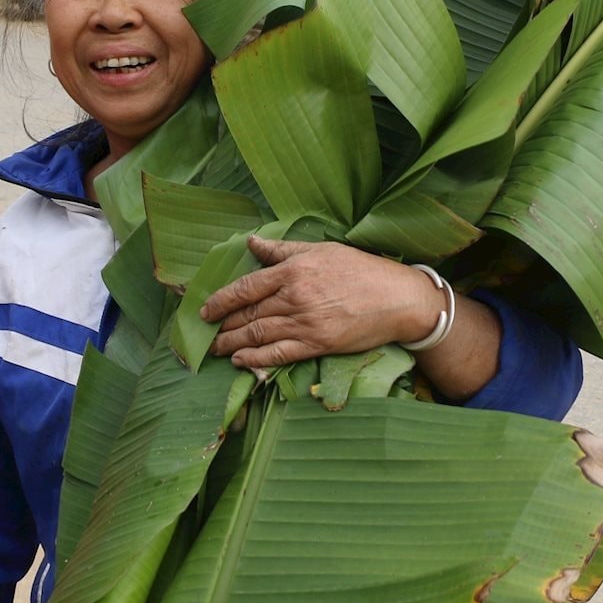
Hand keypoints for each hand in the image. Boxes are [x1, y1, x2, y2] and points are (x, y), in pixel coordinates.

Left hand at [201, 237, 443, 368]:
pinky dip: (255, 359)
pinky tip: (239, 360)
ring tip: (215, 349)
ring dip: (231, 343)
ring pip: (258, 335)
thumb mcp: (321, 250)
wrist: (398, 298)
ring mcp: (306, 323)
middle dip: (222, 325)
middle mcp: (295, 298)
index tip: (205, 310)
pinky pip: (279, 355)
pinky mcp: (317, 345)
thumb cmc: (361, 270)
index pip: (246, 288)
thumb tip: (251, 242)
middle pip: (248, 314)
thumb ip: (282, 250)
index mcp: (294, 271)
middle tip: (204, 334)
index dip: (221, 301)